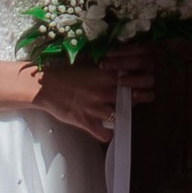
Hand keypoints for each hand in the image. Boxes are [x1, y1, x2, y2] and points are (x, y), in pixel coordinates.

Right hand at [1, 51, 154, 143]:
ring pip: (121, 114)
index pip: (135, 73)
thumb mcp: (87, 61)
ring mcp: (95, 107)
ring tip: (127, 111)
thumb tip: (123, 58)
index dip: (146, 75)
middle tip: (147, 94)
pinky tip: (108, 132)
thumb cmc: (64, 71)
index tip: (148, 76)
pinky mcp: (85, 121)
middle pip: (135, 94)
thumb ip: (106, 61)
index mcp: (105, 73)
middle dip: (145, 94)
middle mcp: (103, 90)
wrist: (43, 86)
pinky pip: (103, 133)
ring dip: (126, 113)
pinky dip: (107, 135)